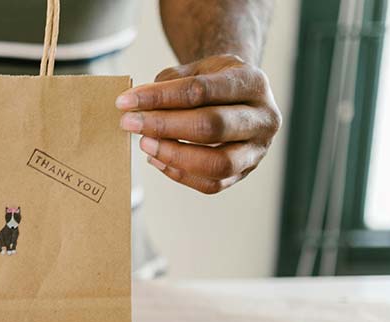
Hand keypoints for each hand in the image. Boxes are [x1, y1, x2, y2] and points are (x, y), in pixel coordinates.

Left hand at [116, 54, 280, 193]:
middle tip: (130, 124)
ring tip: (145, 144)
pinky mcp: (245, 172)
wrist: (240, 98)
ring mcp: (258, 149)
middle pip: (212, 126)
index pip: (200, 90)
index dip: (159, 97)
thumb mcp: (197, 69)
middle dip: (164, 126)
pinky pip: (211, 183)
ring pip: (217, 163)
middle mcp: (264, 117)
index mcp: (252, 82)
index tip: (125, 102)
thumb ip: (169, 83)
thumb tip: (135, 104)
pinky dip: (179, 174)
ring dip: (173, 155)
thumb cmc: (214, 82)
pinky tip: (156, 159)